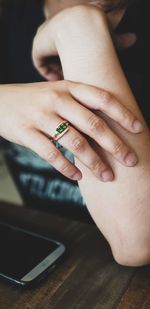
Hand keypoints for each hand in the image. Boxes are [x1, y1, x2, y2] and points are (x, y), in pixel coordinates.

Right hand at [0, 81, 142, 181]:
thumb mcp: (56, 92)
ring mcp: (40, 116)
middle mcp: (56, 99)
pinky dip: (67, 168)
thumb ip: (79, 104)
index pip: (102, 99)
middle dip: (115, 145)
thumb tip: (108, 125)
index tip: (139, 129)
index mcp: (68, 88)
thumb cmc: (34, 100)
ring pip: (74, 143)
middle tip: (131, 160)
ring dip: (94, 163)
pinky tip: (78, 177)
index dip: (123, 114)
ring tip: (107, 176)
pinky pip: (52, 154)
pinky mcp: (26, 133)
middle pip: (93, 124)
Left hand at [33, 3, 135, 80]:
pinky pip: (40, 60)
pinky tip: (56, 79)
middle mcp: (57, 26)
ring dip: (56, 69)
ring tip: (64, 82)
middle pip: (58, 50)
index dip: (74, 57)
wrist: (83, 29)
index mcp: (73, 23)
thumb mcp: (110, 37)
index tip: (79, 72)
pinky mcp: (39, 43)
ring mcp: (46, 34)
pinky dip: (47, 71)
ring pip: (49, 56)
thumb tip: (133, 39)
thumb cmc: (100, 33)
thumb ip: (118, 40)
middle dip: (64, 65)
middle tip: (70, 79)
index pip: (70, 42)